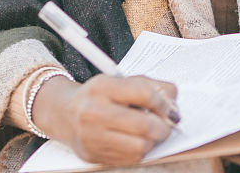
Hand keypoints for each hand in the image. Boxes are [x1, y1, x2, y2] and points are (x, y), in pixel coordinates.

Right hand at [30, 74, 178, 165]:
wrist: (65, 114)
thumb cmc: (99, 97)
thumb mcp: (118, 81)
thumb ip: (149, 86)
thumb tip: (173, 103)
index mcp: (101, 87)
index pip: (144, 93)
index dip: (164, 102)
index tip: (169, 107)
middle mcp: (93, 112)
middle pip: (144, 125)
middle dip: (163, 127)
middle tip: (166, 124)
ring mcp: (92, 136)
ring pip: (140, 146)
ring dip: (152, 141)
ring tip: (149, 134)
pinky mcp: (93, 155)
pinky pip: (130, 159)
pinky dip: (139, 151)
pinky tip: (135, 141)